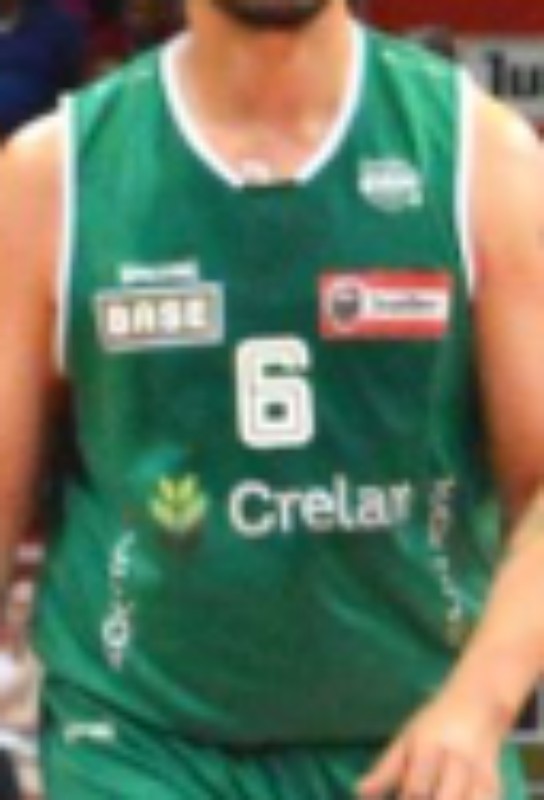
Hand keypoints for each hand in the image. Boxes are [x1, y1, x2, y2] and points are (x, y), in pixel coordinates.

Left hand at [356, 691, 506, 799]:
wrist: (477, 706)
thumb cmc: (433, 725)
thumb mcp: (406, 739)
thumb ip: (385, 769)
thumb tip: (359, 792)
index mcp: (430, 746)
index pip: (416, 789)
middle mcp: (457, 761)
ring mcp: (480, 775)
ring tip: (432, 798)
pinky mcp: (495, 787)